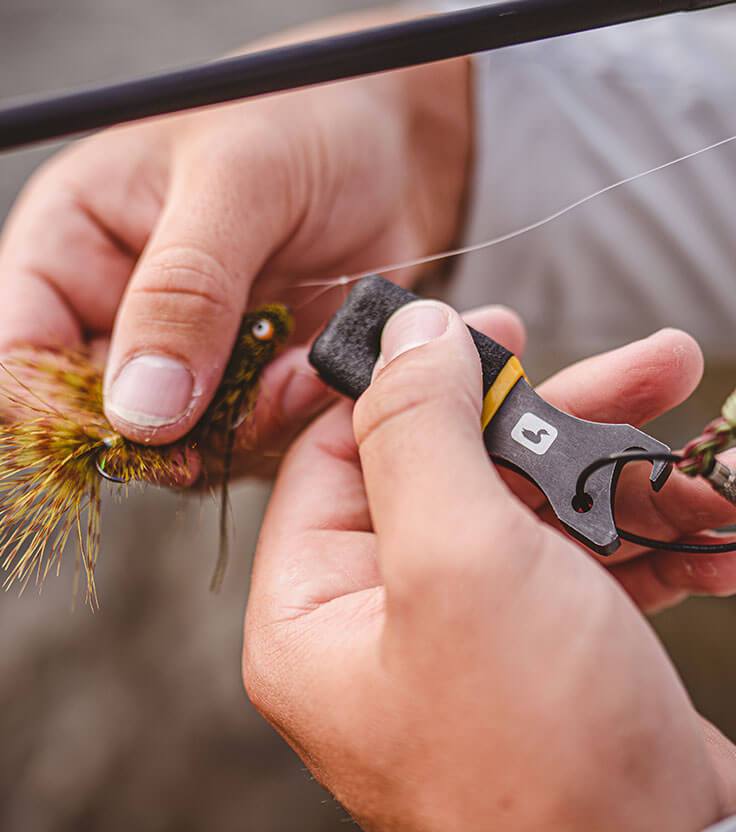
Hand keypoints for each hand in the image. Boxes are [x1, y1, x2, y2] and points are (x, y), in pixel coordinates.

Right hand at [0, 7, 469, 473]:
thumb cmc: (302, 126)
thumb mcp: (239, 182)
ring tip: (297, 369)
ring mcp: (186, 358)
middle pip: (99, 424)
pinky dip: (282, 424)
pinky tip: (316, 372)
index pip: (19, 358)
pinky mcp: (247, 384)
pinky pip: (244, 442)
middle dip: (170, 435)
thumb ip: (184, 290)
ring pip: (177, 447)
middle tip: (241, 403)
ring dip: (238, 430)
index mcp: (71, 247)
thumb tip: (139, 410)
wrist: (392, 152)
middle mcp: (117, 314)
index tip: (142, 431)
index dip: (59, 412)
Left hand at [244, 301, 735, 831]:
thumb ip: (418, 431)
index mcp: (314, 611)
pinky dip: (643, 543)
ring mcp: (462, 641)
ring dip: (618, 478)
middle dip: (554, 421)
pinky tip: (709, 536)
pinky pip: (578, 567)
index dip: (412, 381)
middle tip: (644, 367)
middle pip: (451, 474)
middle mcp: (375, 625)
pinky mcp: (539, 657)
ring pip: (530, 513)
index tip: (490, 330)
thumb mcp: (458, 560)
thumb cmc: (537, 749)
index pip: (337, 454)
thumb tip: (405, 337)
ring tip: (697, 463)